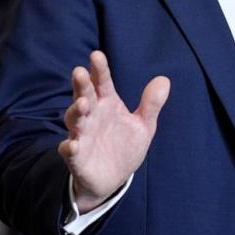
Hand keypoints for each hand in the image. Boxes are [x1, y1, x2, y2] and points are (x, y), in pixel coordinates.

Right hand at [58, 51, 169, 212]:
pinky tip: (72, 144)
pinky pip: (69, 150)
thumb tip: (164, 79)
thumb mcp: (143, 125)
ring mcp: (82, 135)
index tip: (97, 55)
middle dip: (81, 84)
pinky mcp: (76, 156)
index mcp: (107, 104)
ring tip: (82, 104)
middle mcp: (92, 116)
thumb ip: (151, 104)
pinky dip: (69, 147)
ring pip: (74, 119)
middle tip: (79, 71)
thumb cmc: (125, 146)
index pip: (102, 83)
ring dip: (76, 111)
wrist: (113, 178)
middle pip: (84, 95)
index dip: (99, 70)